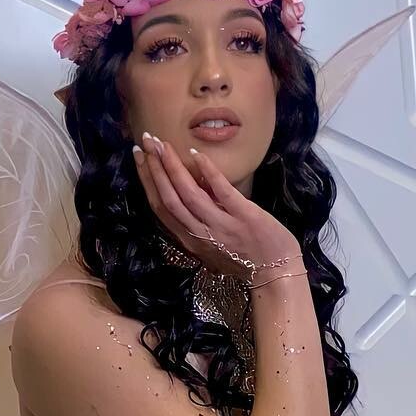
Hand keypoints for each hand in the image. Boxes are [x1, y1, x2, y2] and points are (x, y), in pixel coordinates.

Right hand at [133, 132, 299, 278]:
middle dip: (153, 168)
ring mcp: (221, 225)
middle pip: (168, 198)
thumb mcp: (212, 244)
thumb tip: (189, 186)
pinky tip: (196, 154)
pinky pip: (221, 191)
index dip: (147, 181)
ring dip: (172, 167)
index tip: (139, 157)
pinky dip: (207, 172)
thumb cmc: (246, 259)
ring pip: (188, 194)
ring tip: (163, 144)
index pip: (160, 208)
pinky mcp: (244, 216)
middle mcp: (200, 234)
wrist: (276, 274)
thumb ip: (199, 221)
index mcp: (190, 239)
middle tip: (145, 142)